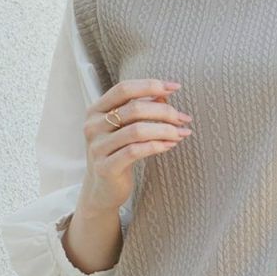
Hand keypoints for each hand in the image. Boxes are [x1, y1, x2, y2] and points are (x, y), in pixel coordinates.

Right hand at [82, 77, 191, 211]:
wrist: (102, 189)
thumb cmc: (118, 153)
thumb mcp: (126, 128)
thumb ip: (141, 110)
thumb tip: (164, 95)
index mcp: (96, 110)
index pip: (124, 89)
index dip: (150, 85)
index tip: (175, 87)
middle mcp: (93, 126)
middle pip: (134, 109)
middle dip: (164, 111)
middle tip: (183, 119)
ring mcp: (97, 147)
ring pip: (137, 130)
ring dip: (164, 130)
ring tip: (181, 133)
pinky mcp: (106, 167)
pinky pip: (135, 151)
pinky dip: (157, 146)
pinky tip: (170, 145)